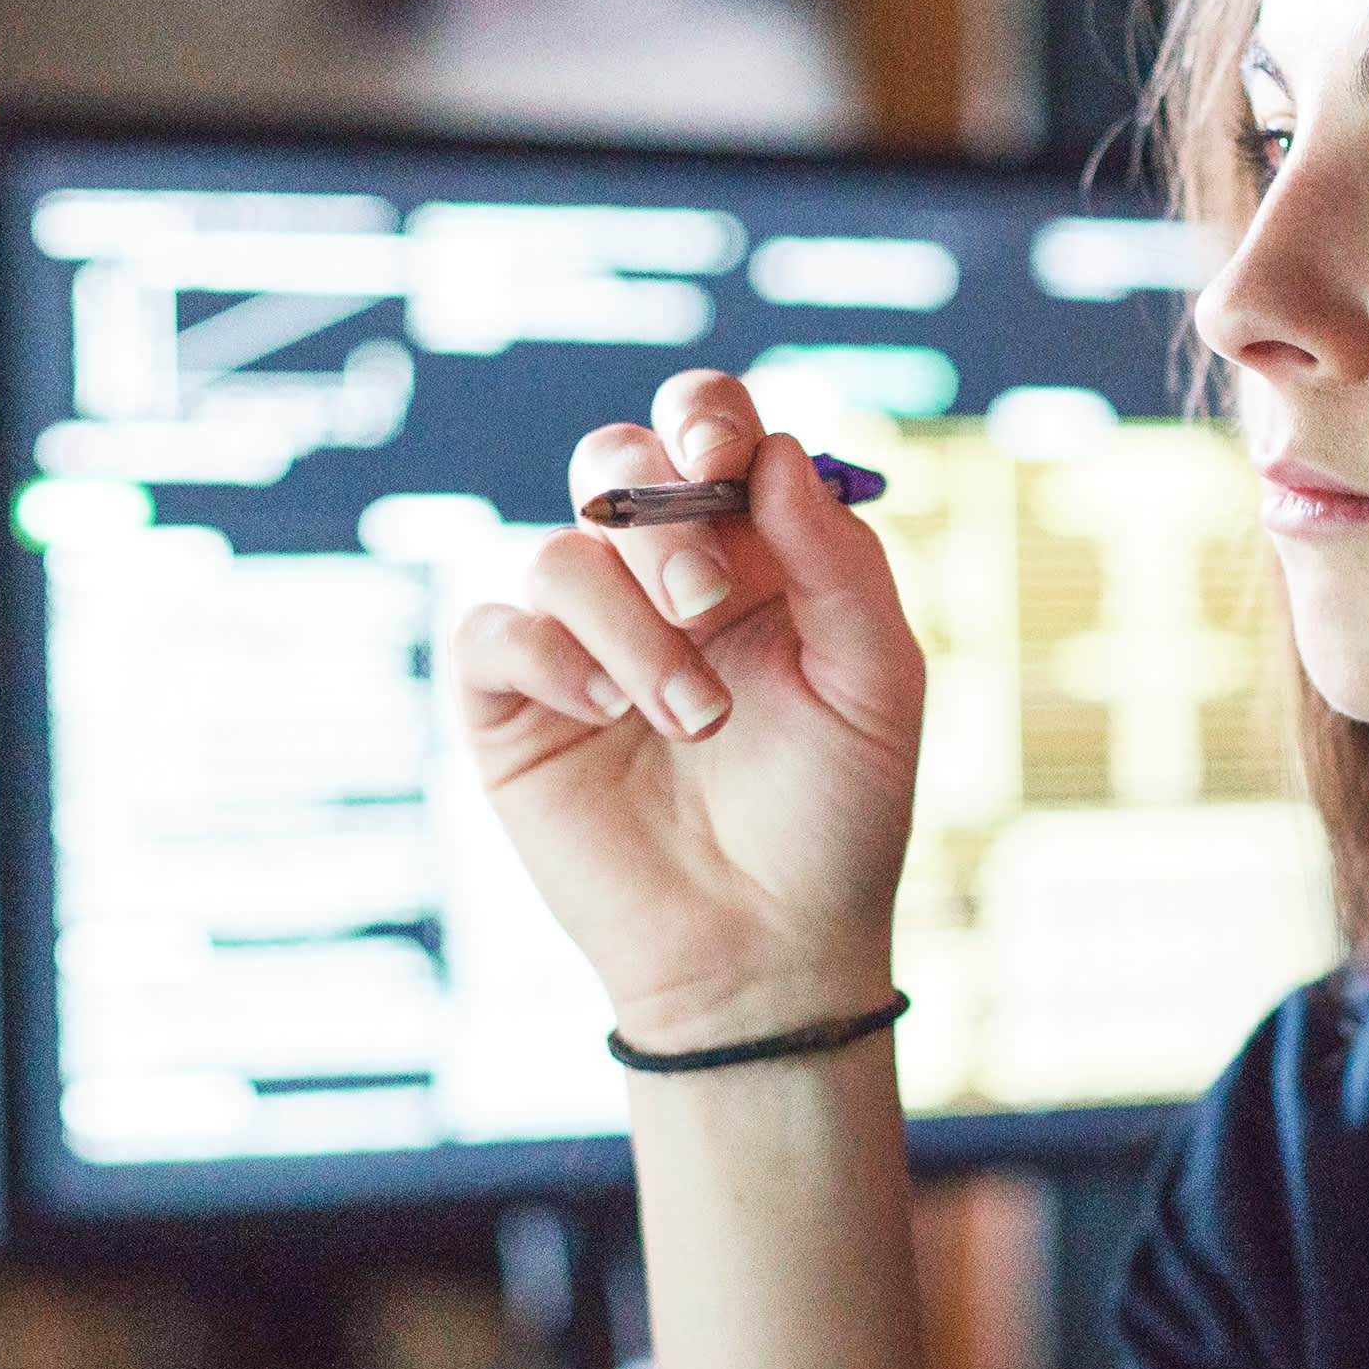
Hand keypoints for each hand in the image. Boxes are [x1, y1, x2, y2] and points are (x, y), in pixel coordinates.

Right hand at [446, 369, 924, 1050]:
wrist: (767, 949)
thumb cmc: (834, 818)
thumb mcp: (875, 683)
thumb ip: (838, 563)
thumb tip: (772, 455)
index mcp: (751, 555)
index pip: (707, 432)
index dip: (703, 419)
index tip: (723, 465)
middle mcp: (656, 583)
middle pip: (615, 462)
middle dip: (662, 517)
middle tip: (711, 603)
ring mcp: (578, 641)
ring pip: (562, 553)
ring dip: (632, 627)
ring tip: (696, 720)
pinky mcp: (513, 707)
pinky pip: (493, 629)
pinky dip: (551, 656)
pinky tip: (604, 714)